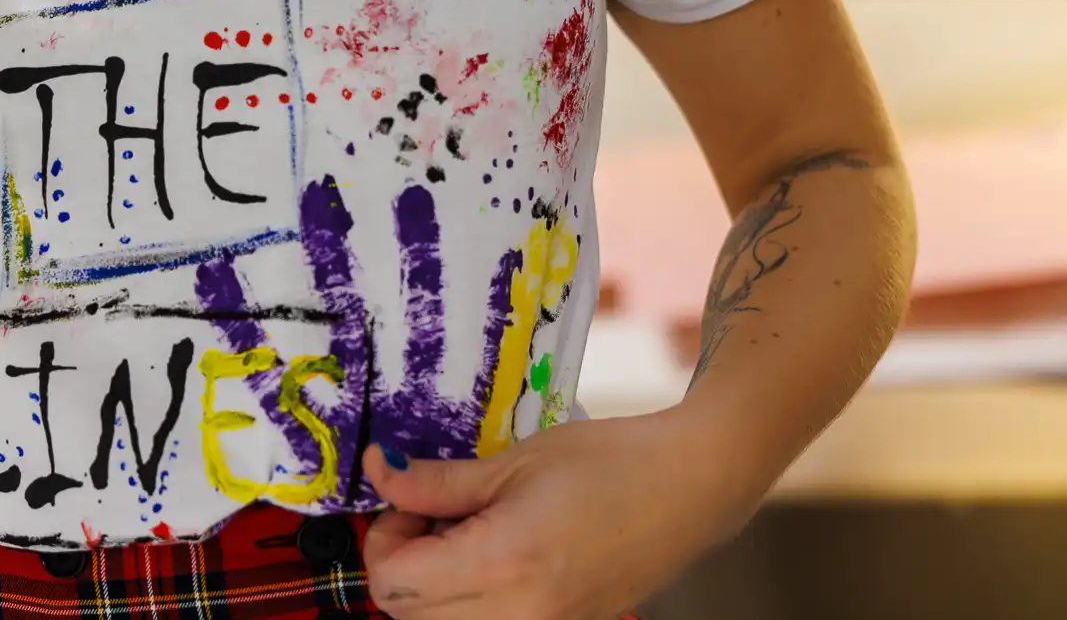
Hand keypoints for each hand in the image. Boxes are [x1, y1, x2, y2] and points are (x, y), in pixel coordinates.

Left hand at [360, 409, 760, 619]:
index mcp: (502, 564)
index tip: (411, 498)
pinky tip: (496, 555)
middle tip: (435, 512)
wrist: (688, 488)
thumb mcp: (512, 462)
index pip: (394, 583)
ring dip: (433, 587)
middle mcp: (519, 615)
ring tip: (468, 533)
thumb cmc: (608, 462)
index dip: (386, 535)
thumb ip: (436, 480)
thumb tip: (378, 472)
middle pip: (408, 615)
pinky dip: (469, 601)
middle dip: (403, 562)